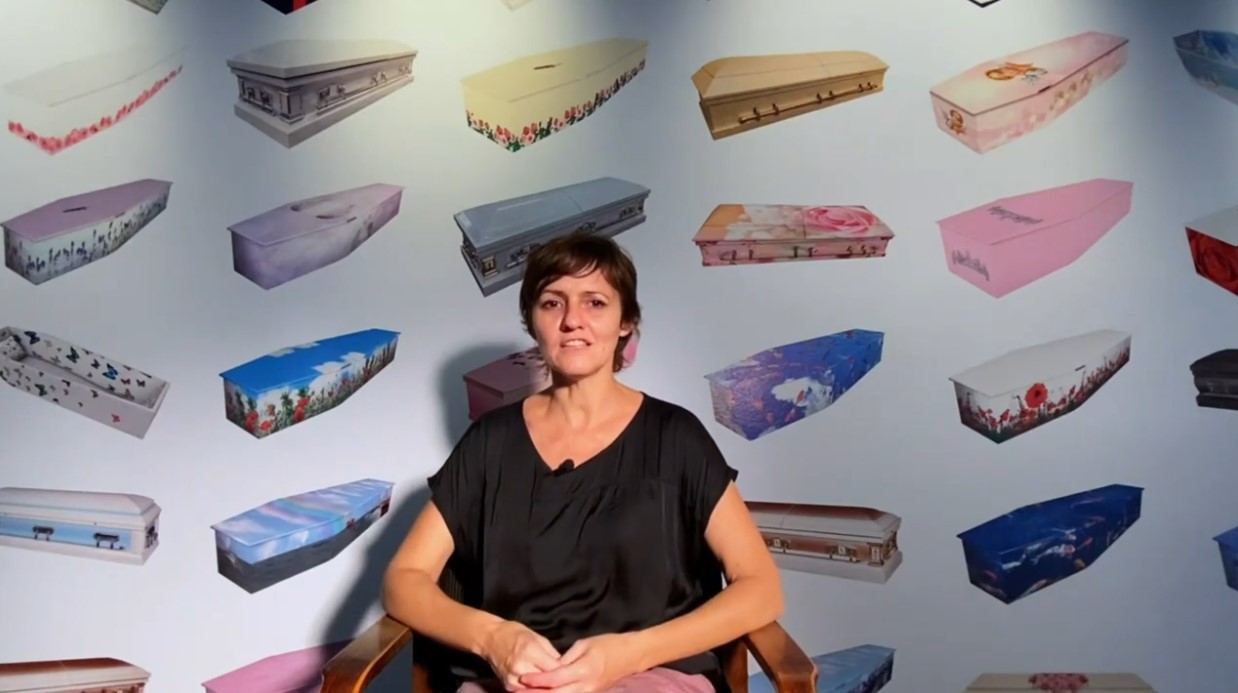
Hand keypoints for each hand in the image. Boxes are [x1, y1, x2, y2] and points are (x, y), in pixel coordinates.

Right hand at [480, 620, 562, 690]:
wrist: (490, 638)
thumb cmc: (515, 633)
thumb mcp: (538, 638)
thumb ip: (552, 655)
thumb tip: (565, 668)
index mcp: (530, 652)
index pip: (554, 671)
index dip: (565, 673)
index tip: (573, 674)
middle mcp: (521, 668)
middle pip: (546, 684)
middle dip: (559, 684)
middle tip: (568, 683)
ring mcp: (513, 680)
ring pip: (537, 692)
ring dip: (548, 691)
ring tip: (557, 687)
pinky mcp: (508, 687)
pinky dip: (536, 692)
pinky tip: (543, 689)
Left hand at [517, 633, 642, 692]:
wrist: (631, 656)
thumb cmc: (608, 644)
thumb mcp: (585, 644)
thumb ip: (566, 657)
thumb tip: (551, 666)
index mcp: (583, 670)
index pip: (555, 678)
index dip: (538, 680)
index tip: (523, 677)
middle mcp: (585, 685)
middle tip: (518, 691)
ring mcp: (589, 692)